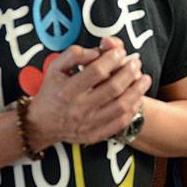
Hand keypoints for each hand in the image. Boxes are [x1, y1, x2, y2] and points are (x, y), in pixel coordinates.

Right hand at [26, 37, 151, 146]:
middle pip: (113, 88)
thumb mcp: (56, 67)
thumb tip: (97, 52)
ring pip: (121, 106)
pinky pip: (120, 123)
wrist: (42, 123)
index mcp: (68, 90)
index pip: (96, 71)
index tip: (120, 52)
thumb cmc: (52, 90)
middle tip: (136, 63)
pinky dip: (132, 109)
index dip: (112, 59)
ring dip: (137, 91)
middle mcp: (78, 108)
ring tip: (145, 78)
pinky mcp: (94, 135)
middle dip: (129, 72)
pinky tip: (137, 98)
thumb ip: (74, 54)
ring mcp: (88, 124)